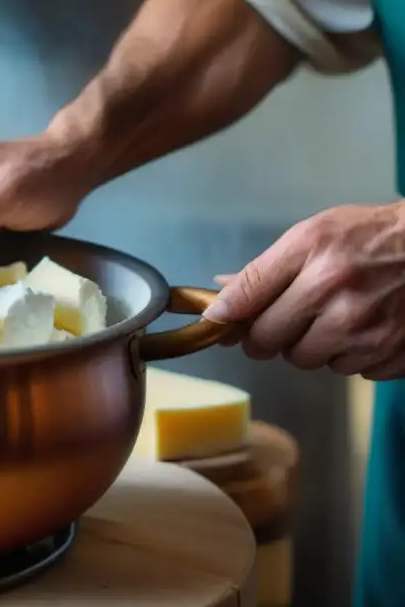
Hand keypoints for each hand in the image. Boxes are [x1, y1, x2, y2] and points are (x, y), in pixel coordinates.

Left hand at [202, 202, 404, 379]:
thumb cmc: (369, 237)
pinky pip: (349, 371)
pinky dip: (350, 355)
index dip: (228, 318)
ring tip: (336, 316)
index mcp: (315, 261)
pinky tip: (365, 327)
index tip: (222, 324)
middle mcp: (340, 300)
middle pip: (269, 343)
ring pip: (308, 361)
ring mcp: (368, 333)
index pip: (247, 302)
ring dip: (313, 345)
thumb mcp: (312, 235)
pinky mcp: (392, 356)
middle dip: (271, 333)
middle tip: (289, 316)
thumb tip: (219, 299)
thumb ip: (263, 271)